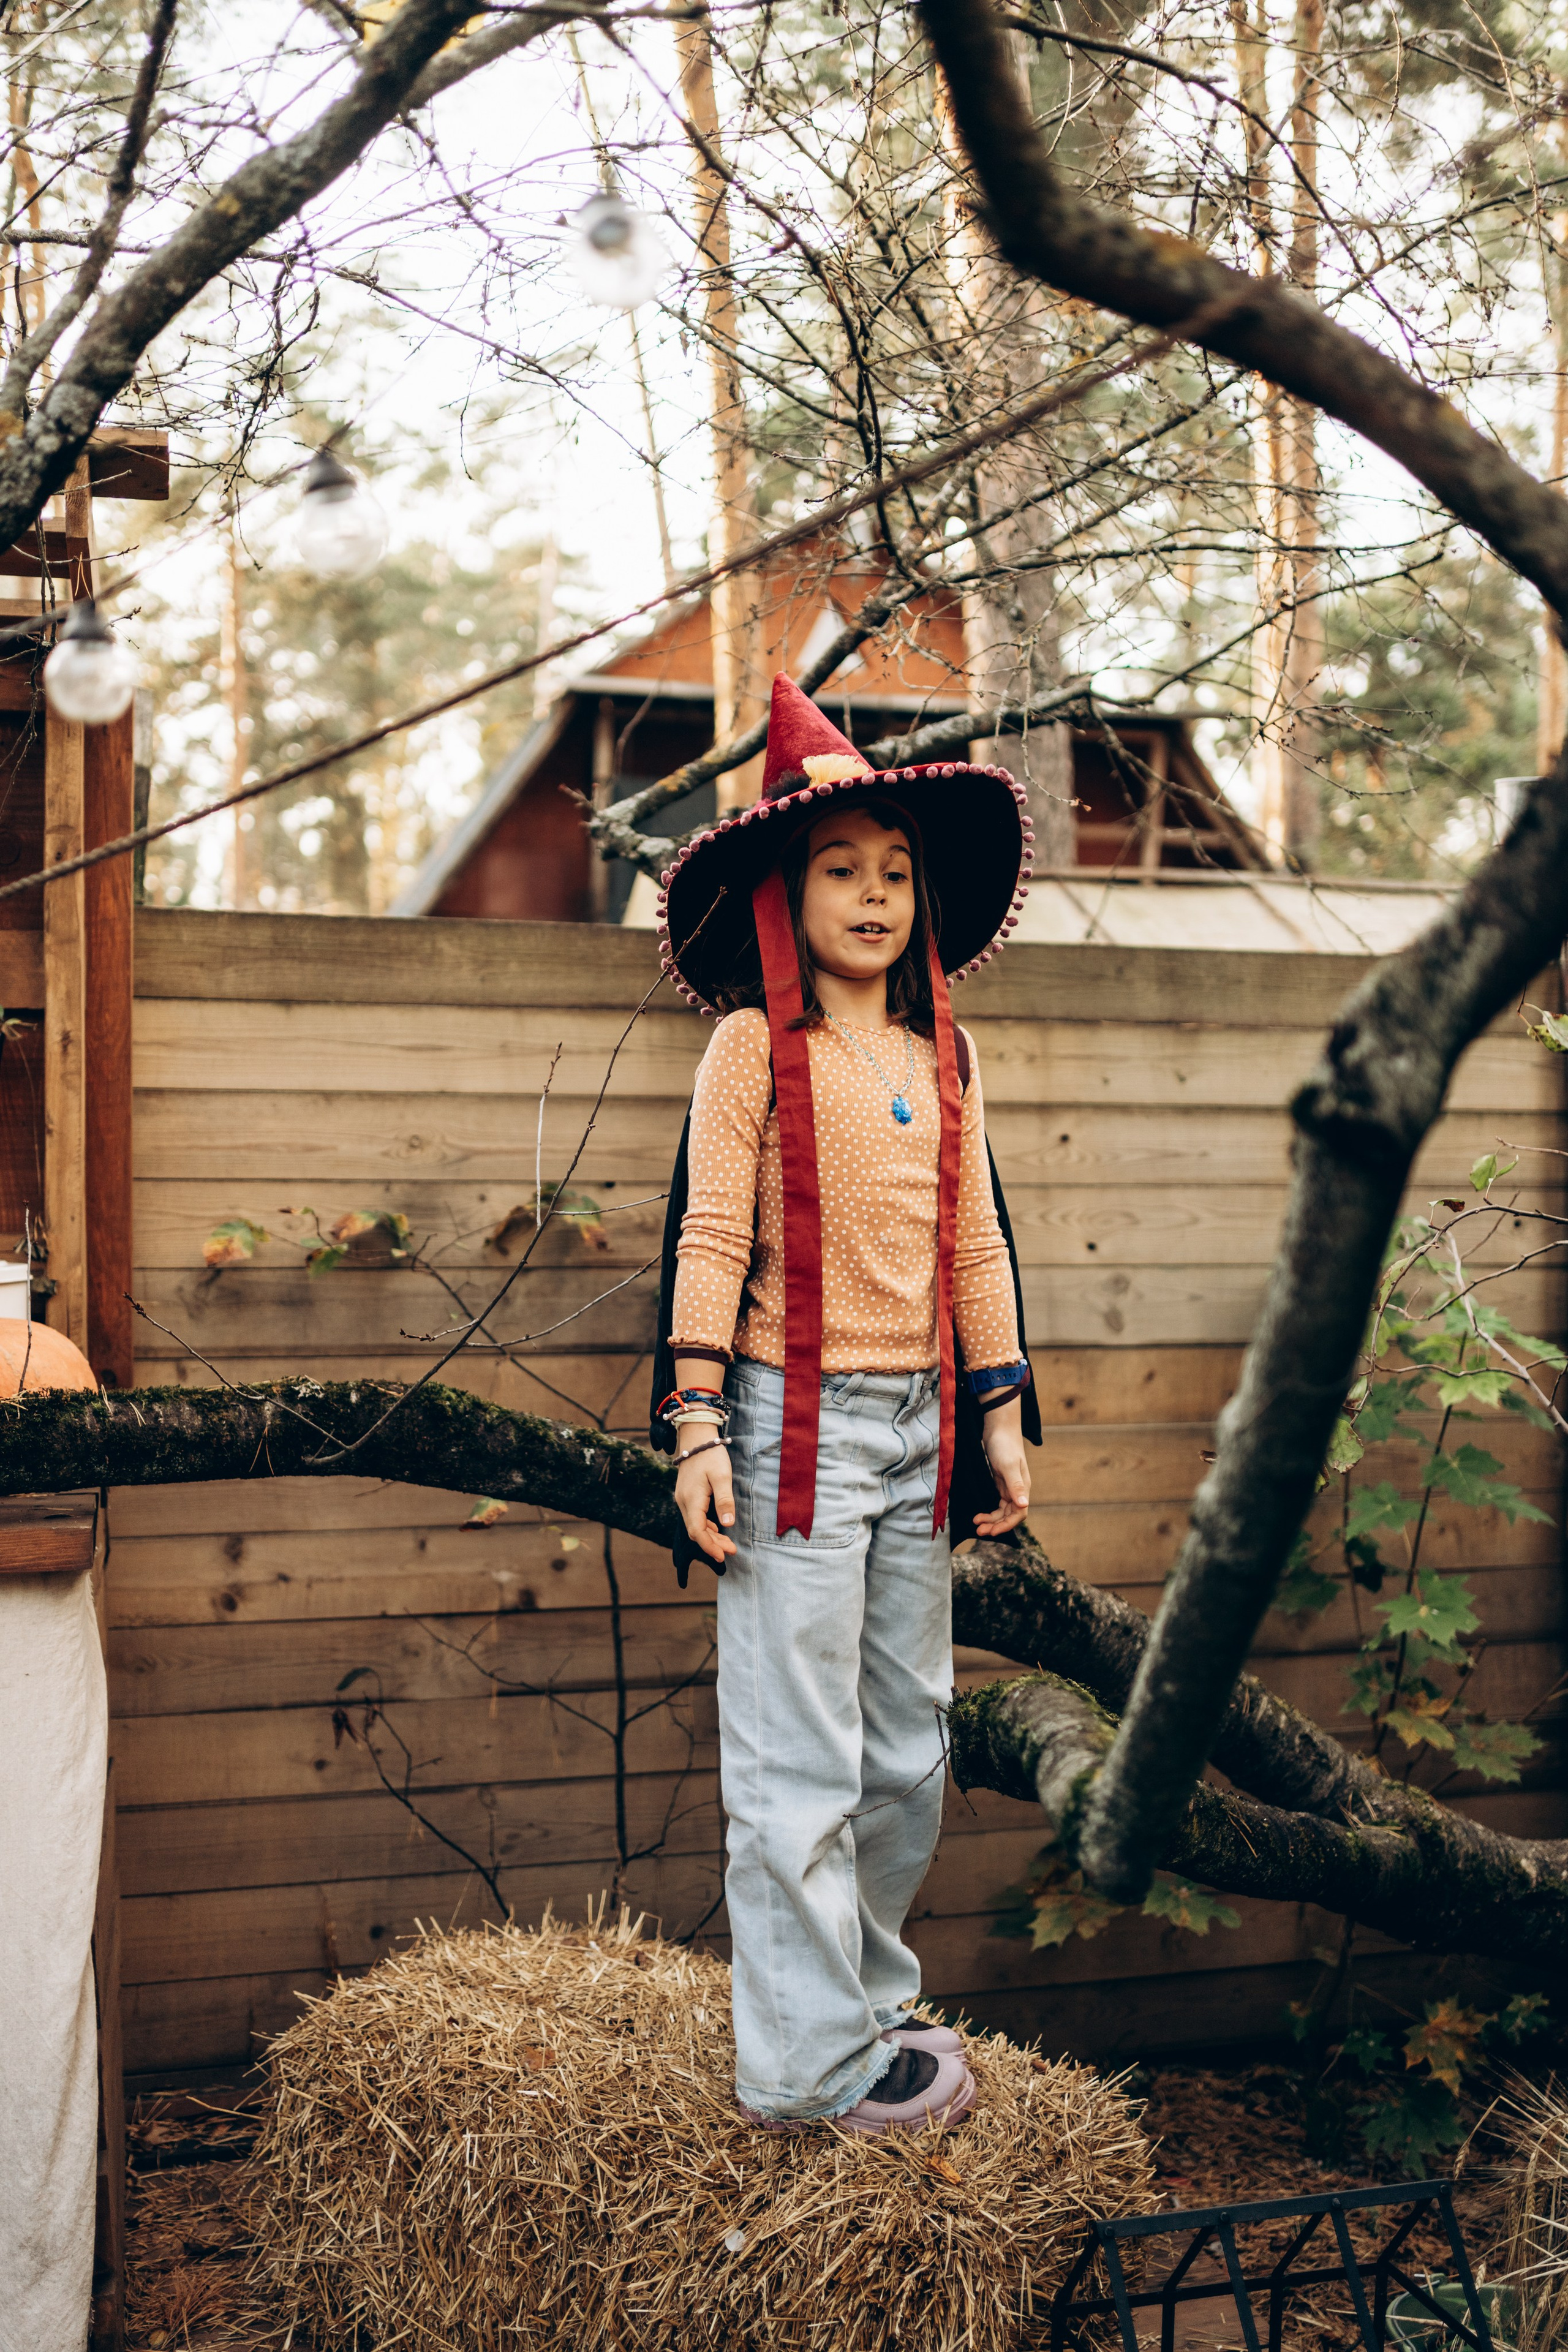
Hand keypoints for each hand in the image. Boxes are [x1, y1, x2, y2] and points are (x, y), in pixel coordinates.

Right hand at [675, 1438, 736, 1563]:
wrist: (695, 1437)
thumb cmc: (710, 1454)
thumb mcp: (722, 1476)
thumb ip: (724, 1500)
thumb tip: (727, 1524)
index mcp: (691, 1499)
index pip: (697, 1531)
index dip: (709, 1546)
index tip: (723, 1556)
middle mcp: (683, 1501)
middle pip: (696, 1531)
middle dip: (713, 1543)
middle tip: (731, 1551)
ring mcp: (683, 1498)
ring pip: (695, 1524)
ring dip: (710, 1536)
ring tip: (727, 1544)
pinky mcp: (687, 1495)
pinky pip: (694, 1517)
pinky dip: (706, 1526)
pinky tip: (717, 1529)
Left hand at [975, 1397, 1029, 1538]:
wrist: (998, 1426)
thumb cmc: (1004, 1444)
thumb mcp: (1007, 1465)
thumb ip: (1015, 1485)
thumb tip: (1024, 1504)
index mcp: (1023, 1487)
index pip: (1019, 1514)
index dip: (1006, 1525)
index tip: (991, 1531)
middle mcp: (1017, 1489)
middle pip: (1009, 1515)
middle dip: (996, 1525)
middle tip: (979, 1531)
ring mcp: (1008, 1486)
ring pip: (1001, 1510)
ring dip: (991, 1519)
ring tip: (976, 1524)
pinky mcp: (998, 1482)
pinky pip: (995, 1502)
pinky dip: (988, 1510)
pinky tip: (979, 1514)